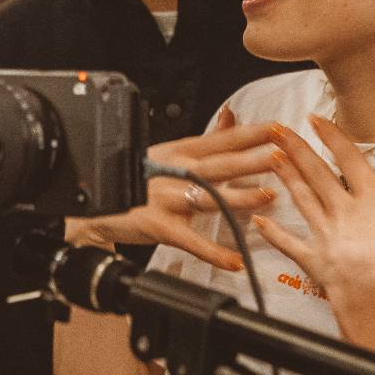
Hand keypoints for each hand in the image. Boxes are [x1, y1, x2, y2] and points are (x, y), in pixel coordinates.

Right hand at [68, 108, 280, 272]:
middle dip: (252, 158)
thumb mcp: (171, 151)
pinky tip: (234, 259)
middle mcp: (174, 170)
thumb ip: (207, 138)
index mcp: (180, 150)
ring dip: (238, 196)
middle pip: (219, 163)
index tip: (280, 128)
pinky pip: (189, 240)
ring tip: (267, 197)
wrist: (91, 206)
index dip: (251, 134)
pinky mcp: (156, 225)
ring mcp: (164, 197)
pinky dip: (213, 252)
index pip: (222, 139)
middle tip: (283, 155)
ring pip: (207, 196)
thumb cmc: (135, 178)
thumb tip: (232, 114)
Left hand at [253, 115, 374, 330]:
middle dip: (297, 149)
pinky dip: (274, 234)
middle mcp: (341, 209)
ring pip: (302, 200)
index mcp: (368, 195)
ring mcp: (324, 233)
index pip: (348, 158)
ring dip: (287, 178)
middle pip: (317, 174)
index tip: (313, 118)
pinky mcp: (313, 259)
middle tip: (275, 129)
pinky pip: (290, 245)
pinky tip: (259, 221)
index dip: (331, 136)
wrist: (372, 284)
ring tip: (271, 158)